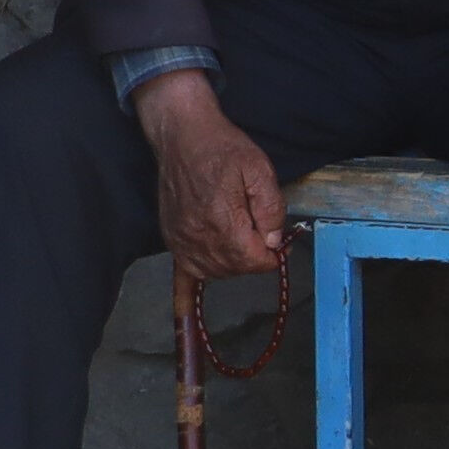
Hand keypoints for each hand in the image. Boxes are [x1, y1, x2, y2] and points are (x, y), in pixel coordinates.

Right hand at [138, 69, 286, 278]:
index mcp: (224, 223)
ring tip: (240, 239)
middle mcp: (198, 238)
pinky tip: (185, 312)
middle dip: (253, 257)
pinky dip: (185, 294)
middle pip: (236, 268)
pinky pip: (179, 274)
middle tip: (259, 232)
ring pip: (215, 272)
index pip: (254, 260)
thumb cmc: (223, 149)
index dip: (271, 253)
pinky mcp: (172, 238)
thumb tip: (272, 241)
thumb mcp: (260, 170)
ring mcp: (181, 241)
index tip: (276, 240)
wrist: (184, 136)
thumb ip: (270, 209)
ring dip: (232, 263)